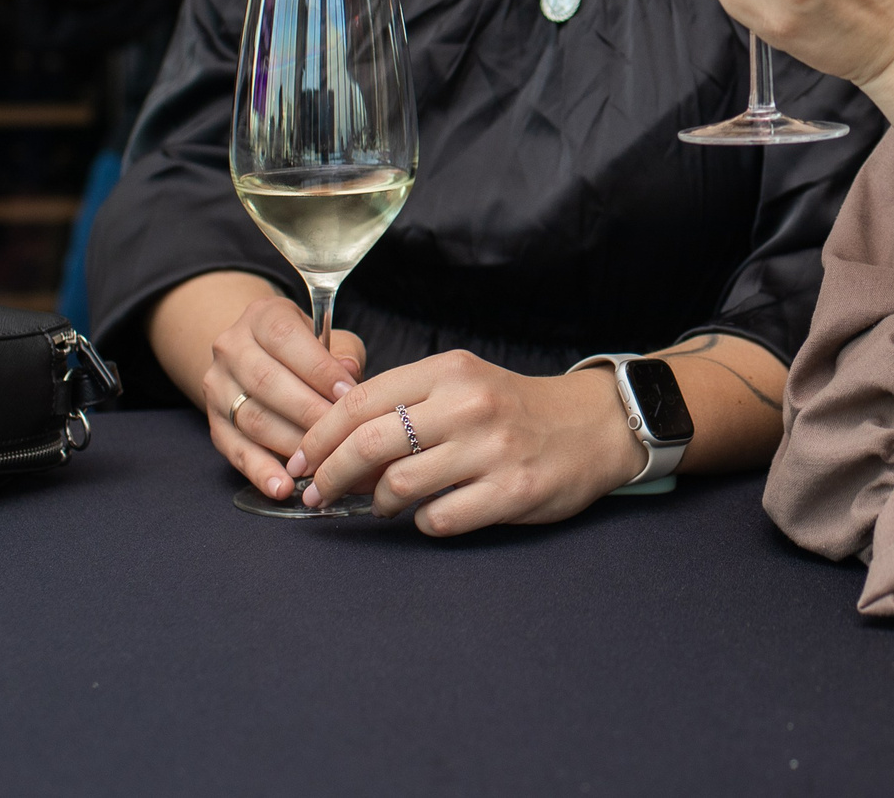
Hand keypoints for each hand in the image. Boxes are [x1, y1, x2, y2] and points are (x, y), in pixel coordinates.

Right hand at [201, 295, 364, 501]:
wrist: (256, 355)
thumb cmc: (305, 350)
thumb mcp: (326, 337)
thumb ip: (341, 351)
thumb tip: (350, 370)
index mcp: (262, 317)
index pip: (286, 339)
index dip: (319, 369)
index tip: (351, 395)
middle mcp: (231, 347)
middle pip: (266, 382)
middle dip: (308, 412)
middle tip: (341, 435)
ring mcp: (216, 386)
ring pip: (251, 418)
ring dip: (288, 444)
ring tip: (320, 464)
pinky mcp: (213, 422)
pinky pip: (234, 449)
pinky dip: (259, 471)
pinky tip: (283, 488)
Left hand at [289, 351, 645, 534]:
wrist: (592, 426)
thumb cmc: (513, 408)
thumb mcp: (462, 384)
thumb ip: (406, 404)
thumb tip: (336, 443)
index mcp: (450, 371)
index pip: (360, 400)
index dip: (319, 436)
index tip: (302, 460)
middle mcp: (469, 404)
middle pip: (369, 443)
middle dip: (332, 474)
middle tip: (319, 492)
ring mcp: (492, 449)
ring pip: (399, 484)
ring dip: (377, 502)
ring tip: (382, 504)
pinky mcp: (511, 492)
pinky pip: (439, 518)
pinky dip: (423, 522)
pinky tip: (432, 512)